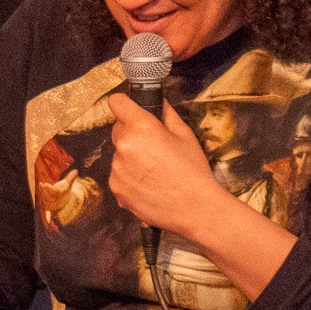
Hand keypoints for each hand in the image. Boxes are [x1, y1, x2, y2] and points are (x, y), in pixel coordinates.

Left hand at [106, 93, 227, 234]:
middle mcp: (124, 146)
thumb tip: (158, 102)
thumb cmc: (192, 171)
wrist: (194, 207)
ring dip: (130, 157)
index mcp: (141, 128)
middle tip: (154, 146)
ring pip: (119, 154)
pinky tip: (149, 183)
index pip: (117, 103)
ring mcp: (117, 168)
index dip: (124, 104)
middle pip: (118, 130)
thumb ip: (167, 114)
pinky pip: (119, 174)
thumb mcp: (185, 135)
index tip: (130, 109)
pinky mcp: (116, 187)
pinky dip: (129, 177)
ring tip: (155, 170)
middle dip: (132, 133)